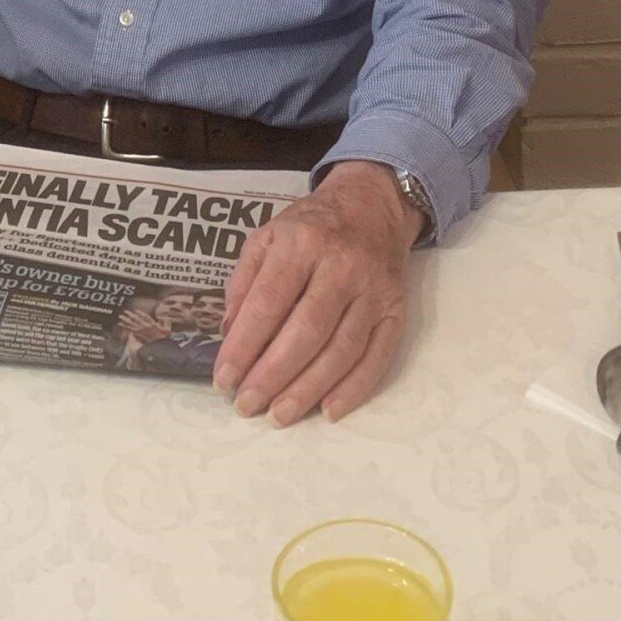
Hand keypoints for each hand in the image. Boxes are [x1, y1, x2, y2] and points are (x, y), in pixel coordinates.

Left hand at [212, 162, 420, 426]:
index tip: (223, 379)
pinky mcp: (396, 311)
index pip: (268, 302)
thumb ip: (244, 281)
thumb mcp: (267, 235)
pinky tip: (328, 410)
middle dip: (273, 375)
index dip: (244, 345)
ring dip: (308, 389)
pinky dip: (355, 389)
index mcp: (301, 242)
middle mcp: (341, 266)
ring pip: (341, 350)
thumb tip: (229, 332)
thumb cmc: (311, 226)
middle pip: (306, 331)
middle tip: (246, 405)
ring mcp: (373, 291)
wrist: (373, 206)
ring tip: (279, 415)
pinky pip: (378, 356)